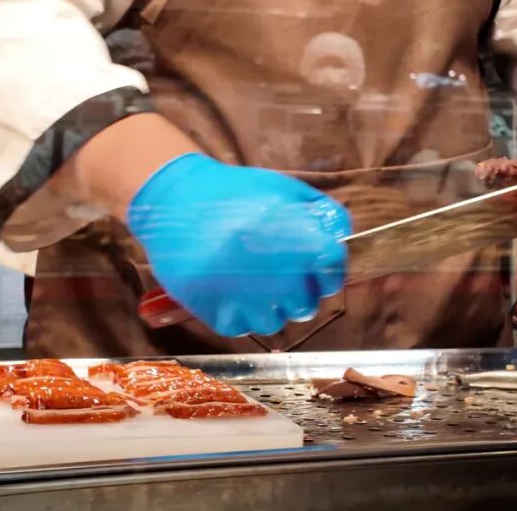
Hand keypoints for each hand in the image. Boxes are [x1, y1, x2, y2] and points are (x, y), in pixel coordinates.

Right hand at [127, 154, 351, 336]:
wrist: (175, 199)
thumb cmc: (234, 192)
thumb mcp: (283, 189)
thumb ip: (321, 214)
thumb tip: (340, 241)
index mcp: (298, 240)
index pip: (334, 271)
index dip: (328, 269)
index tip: (317, 265)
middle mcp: (277, 275)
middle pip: (307, 304)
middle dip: (299, 290)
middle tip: (279, 273)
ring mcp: (246, 298)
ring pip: (276, 322)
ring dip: (270, 305)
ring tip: (253, 282)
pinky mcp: (217, 312)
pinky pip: (243, 327)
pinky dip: (240, 313)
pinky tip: (231, 290)